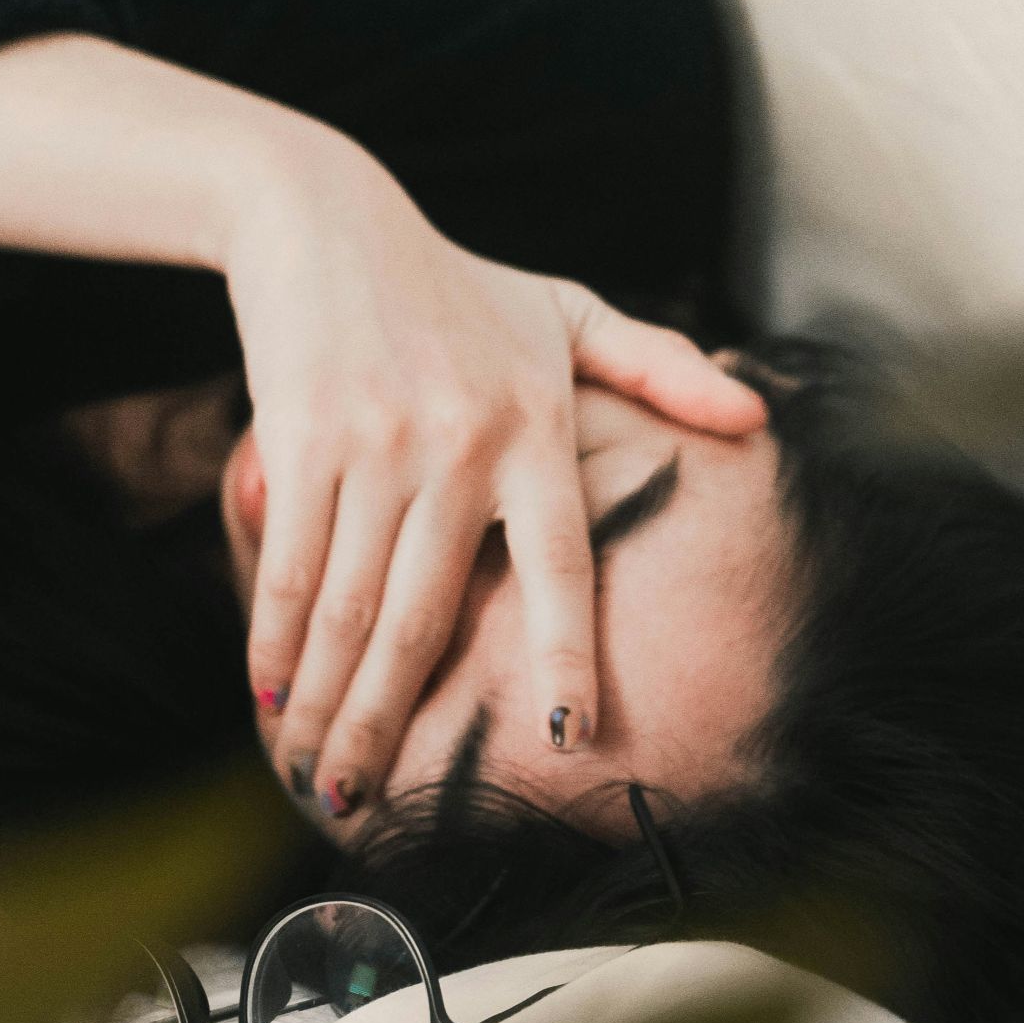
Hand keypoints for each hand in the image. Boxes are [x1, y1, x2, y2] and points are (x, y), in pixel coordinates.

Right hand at [223, 142, 766, 818]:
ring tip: (312, 774)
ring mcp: (377, 443)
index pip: (561, 564)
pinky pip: (292, 562)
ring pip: (352, 605)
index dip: (560, 656)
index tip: (563, 736)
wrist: (325, 218)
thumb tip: (755, 423)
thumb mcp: (565, 309)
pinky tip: (267, 692)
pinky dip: (275, 636)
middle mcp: (461, 443)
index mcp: (535, 426)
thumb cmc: (455, 282)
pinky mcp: (301, 435)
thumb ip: (656, 366)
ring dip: (325, 704)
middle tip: (363, 805)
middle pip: (427, 615)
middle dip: (387, 724)